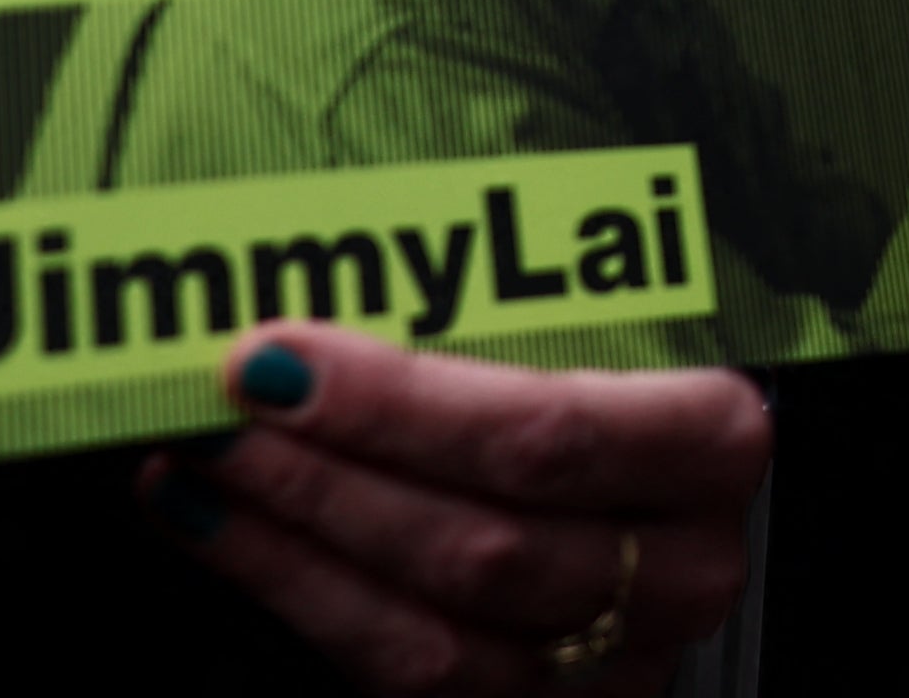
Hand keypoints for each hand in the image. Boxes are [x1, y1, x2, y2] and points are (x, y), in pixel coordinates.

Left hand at [146, 328, 768, 694]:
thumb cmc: (611, 365)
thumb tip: (316, 254)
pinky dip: (293, 596)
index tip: (274, 356)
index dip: (398, 406)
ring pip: (429, 629)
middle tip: (211, 411)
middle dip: (322, 473)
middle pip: (480, 540)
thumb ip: (495, 294)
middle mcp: (683, 567)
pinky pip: (402, 676)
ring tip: (193, 466)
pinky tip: (220, 529)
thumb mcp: (596, 308)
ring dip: (289, 541)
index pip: (547, 434)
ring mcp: (614, 661)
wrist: (650, 477)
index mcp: (714, 443)